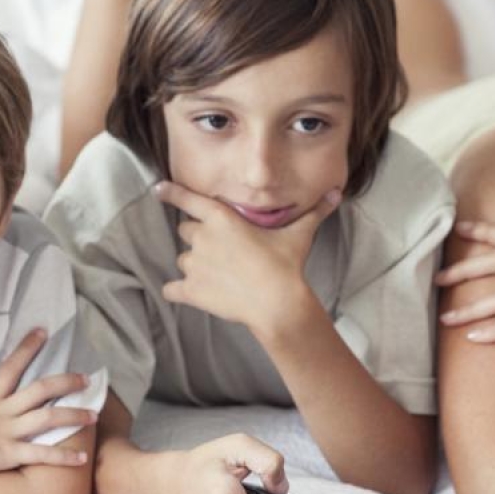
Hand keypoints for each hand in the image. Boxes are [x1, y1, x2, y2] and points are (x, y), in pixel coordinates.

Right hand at [0, 328, 97, 481]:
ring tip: (94, 415)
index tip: (43, 331)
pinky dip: (63, 456)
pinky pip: (39, 454)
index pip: (9, 366)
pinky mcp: (3, 454)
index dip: (28, 347)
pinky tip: (82, 458)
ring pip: (46, 418)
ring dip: (74, 415)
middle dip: (66, 382)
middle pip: (39, 389)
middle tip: (86, 377)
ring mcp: (2, 432)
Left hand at [159, 182, 341, 332]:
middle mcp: (202, 238)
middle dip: (198, 237)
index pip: (187, 199)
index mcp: (221, 218)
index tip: (157, 189)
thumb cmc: (285, 265)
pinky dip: (177, 291)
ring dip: (194, 265)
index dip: (171, 193)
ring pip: (183, 259)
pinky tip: (187, 294)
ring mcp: (194, 265)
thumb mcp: (299, 234)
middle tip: (220, 250)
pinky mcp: (191, 291)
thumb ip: (314, 212)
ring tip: (218, 275)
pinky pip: (172, 289)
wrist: (276, 303)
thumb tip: (337, 193)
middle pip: (186, 230)